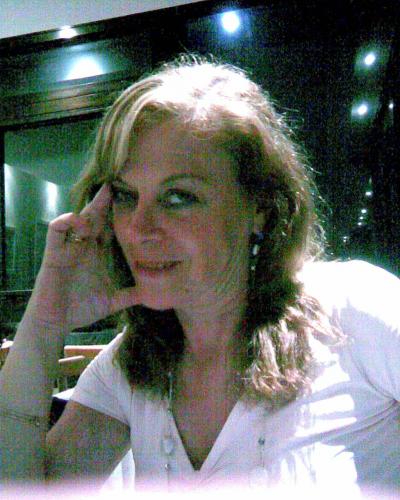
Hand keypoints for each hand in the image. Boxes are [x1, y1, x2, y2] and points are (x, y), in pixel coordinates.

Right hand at [31, 185, 138, 328]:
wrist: (56, 322)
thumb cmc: (81, 309)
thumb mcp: (112, 301)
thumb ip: (131, 295)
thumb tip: (153, 295)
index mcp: (98, 254)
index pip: (110, 228)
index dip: (119, 214)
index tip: (135, 199)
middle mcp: (84, 247)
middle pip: (96, 218)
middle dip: (105, 201)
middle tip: (119, 185)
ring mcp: (69, 248)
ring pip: (77, 219)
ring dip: (89, 208)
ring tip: (103, 200)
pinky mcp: (54, 253)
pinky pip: (56, 230)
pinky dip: (66, 221)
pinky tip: (80, 220)